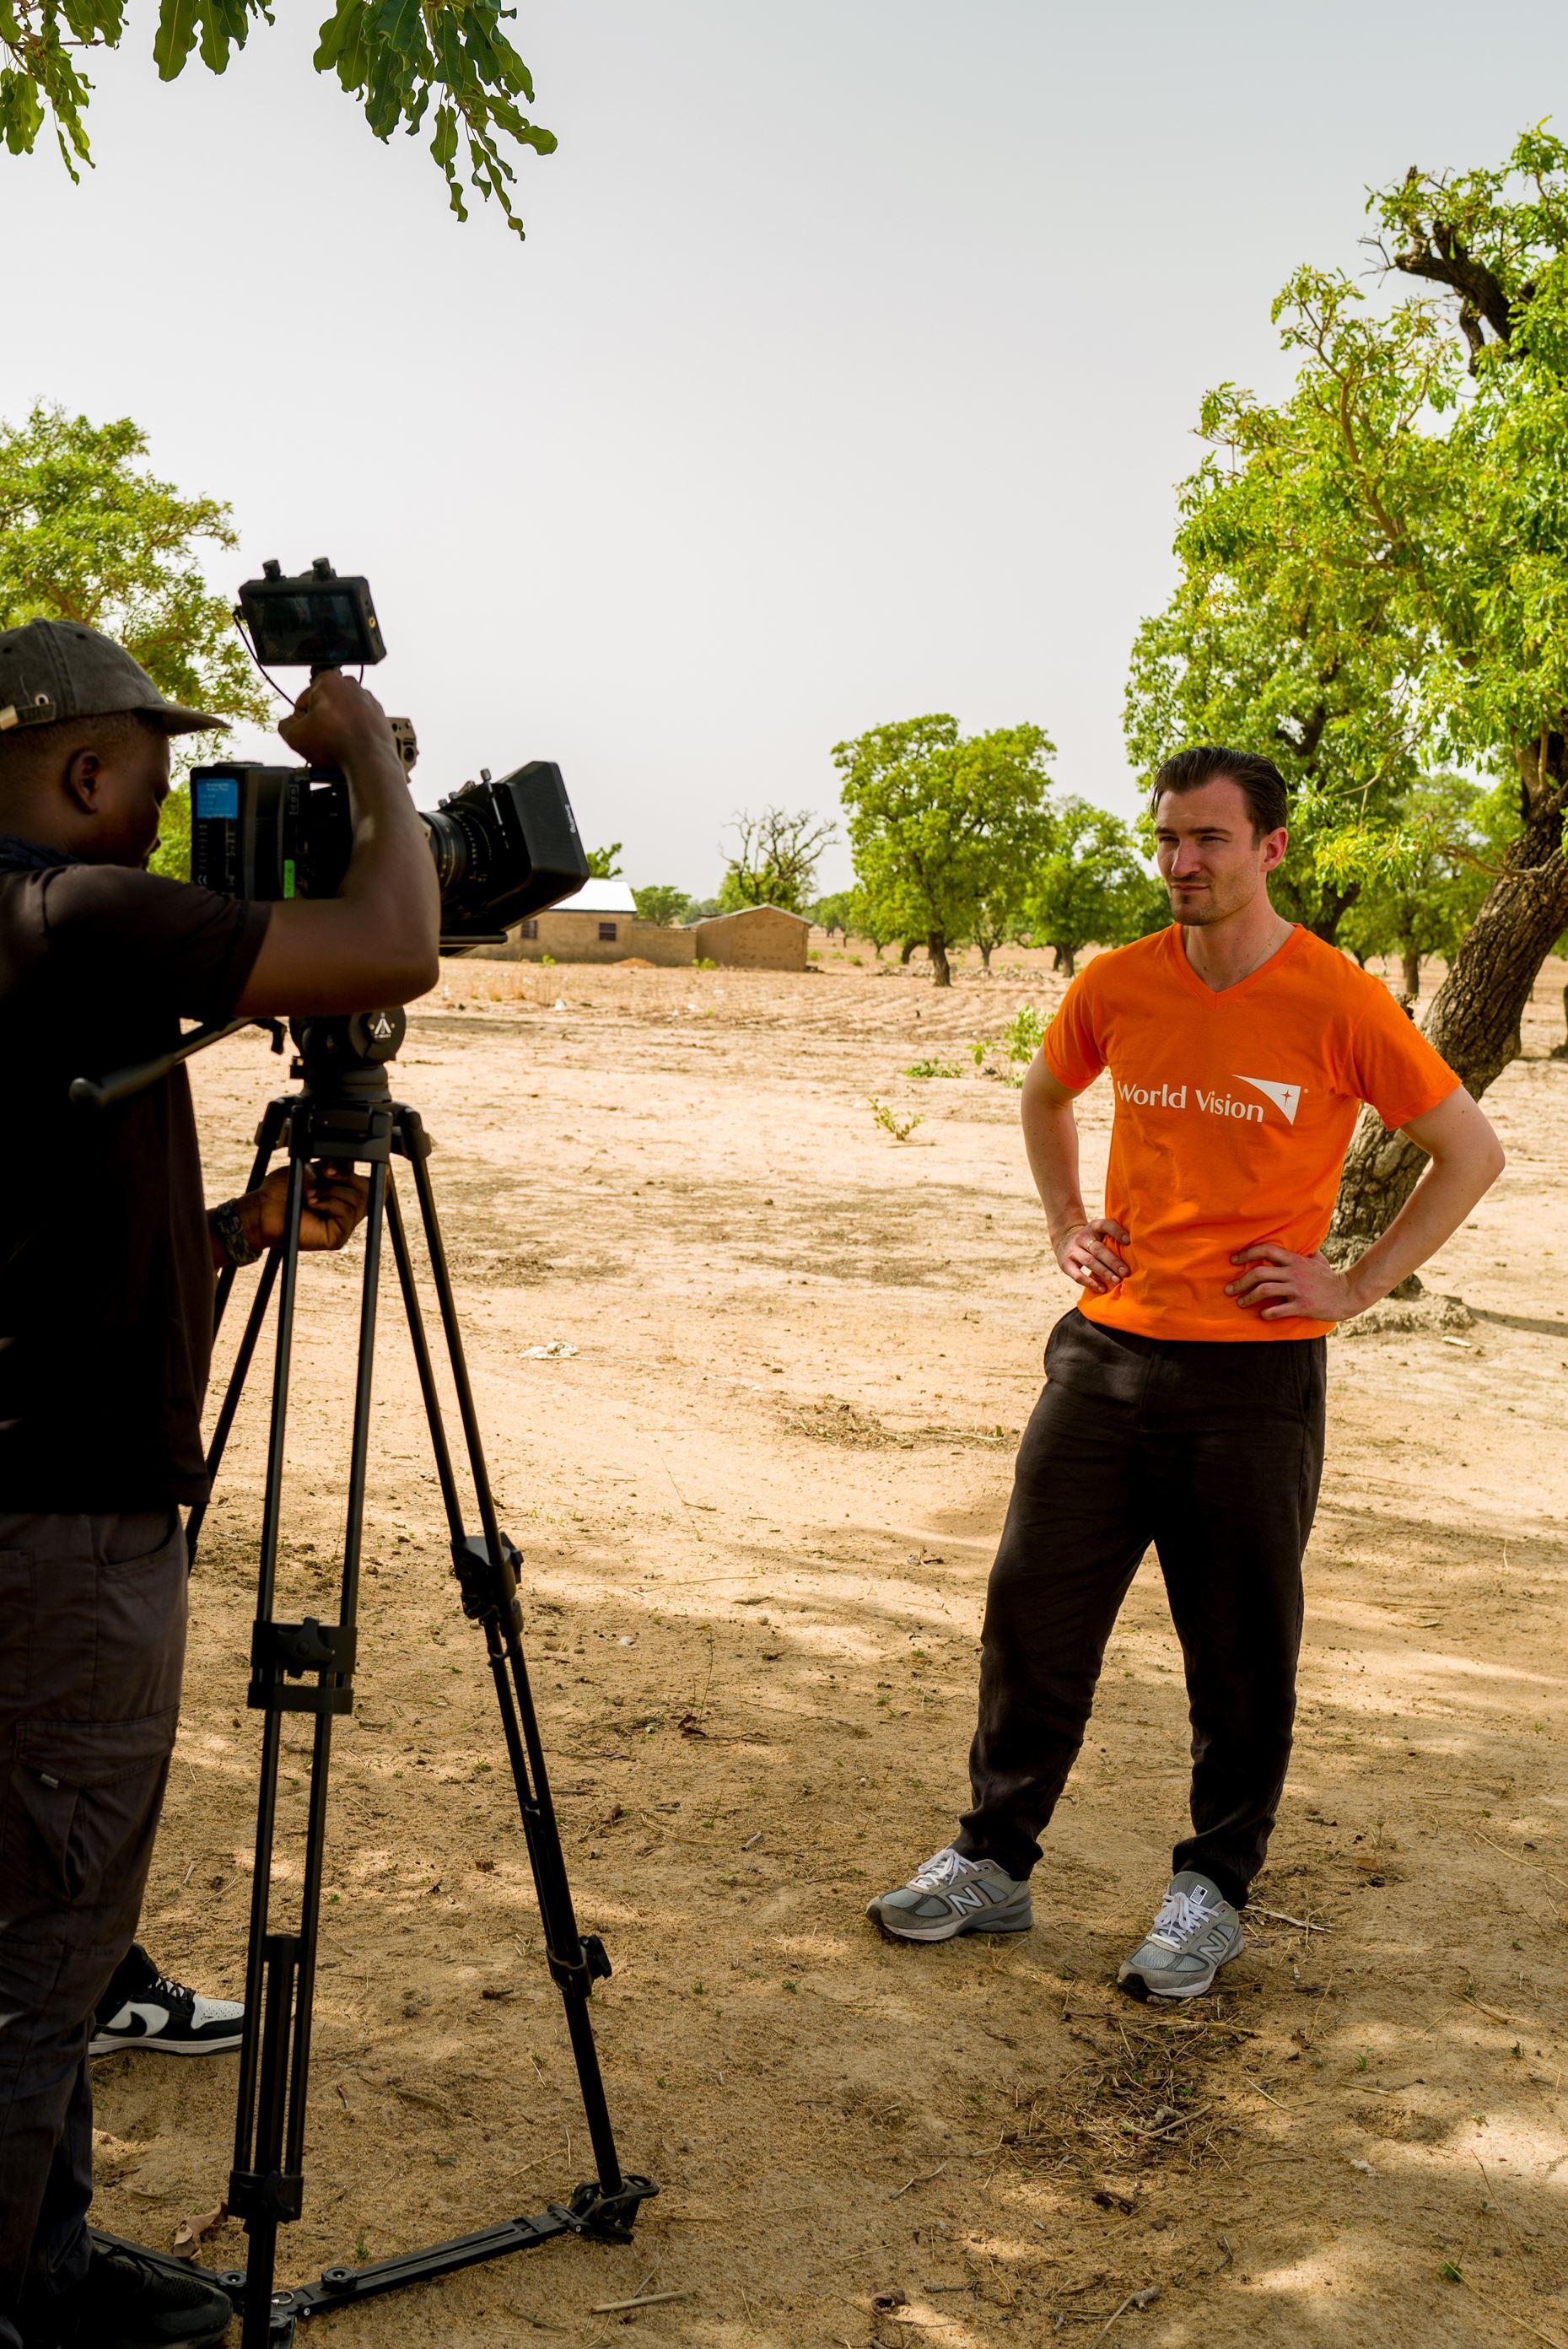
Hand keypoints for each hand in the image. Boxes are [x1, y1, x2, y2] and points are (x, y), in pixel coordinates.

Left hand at [242, 1162, 369, 1254]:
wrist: (264, 1209)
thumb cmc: (281, 1192)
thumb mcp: (310, 1171)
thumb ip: (332, 1167)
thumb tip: (347, 1161)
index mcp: (340, 1197)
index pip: (365, 1185)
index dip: (353, 1174)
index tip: (331, 1168)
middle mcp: (344, 1212)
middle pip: (367, 1191)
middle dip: (347, 1178)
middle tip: (325, 1175)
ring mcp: (342, 1226)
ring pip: (358, 1201)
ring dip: (332, 1191)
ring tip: (311, 1194)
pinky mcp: (337, 1237)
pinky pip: (347, 1214)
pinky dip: (329, 1203)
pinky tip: (312, 1203)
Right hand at [278, 670, 397, 770]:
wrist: (368, 761)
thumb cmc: (337, 745)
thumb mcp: (295, 736)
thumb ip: (285, 725)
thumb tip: (288, 723)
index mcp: (328, 680)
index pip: (303, 702)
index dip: (302, 721)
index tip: (308, 732)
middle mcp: (351, 685)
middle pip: (324, 707)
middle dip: (321, 723)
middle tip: (322, 740)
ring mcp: (368, 699)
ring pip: (342, 715)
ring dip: (337, 728)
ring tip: (337, 745)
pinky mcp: (379, 714)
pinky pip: (359, 723)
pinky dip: (353, 732)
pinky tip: (349, 745)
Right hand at [1056, 1218, 1129, 1294]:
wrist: (1064, 1241)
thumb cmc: (1092, 1240)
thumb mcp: (1100, 1232)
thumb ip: (1114, 1237)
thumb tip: (1139, 1249)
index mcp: (1093, 1227)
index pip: (1105, 1225)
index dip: (1117, 1232)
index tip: (1129, 1241)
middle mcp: (1082, 1237)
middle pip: (1098, 1249)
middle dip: (1113, 1261)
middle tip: (1126, 1271)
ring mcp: (1072, 1250)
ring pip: (1089, 1262)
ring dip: (1104, 1272)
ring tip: (1117, 1281)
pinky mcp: (1065, 1264)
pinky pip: (1078, 1275)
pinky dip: (1090, 1282)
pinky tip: (1102, 1288)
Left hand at [1226, 1243, 1354, 1321]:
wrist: (1347, 1295)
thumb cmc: (1330, 1278)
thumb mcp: (1318, 1260)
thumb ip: (1306, 1251)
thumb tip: (1302, 1243)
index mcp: (1295, 1260)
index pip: (1267, 1250)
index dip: (1247, 1253)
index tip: (1233, 1260)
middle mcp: (1294, 1272)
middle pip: (1259, 1273)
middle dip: (1240, 1281)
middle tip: (1228, 1289)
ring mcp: (1298, 1289)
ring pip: (1265, 1290)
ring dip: (1248, 1298)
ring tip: (1240, 1303)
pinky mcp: (1303, 1306)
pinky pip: (1279, 1310)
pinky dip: (1267, 1313)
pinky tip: (1262, 1315)